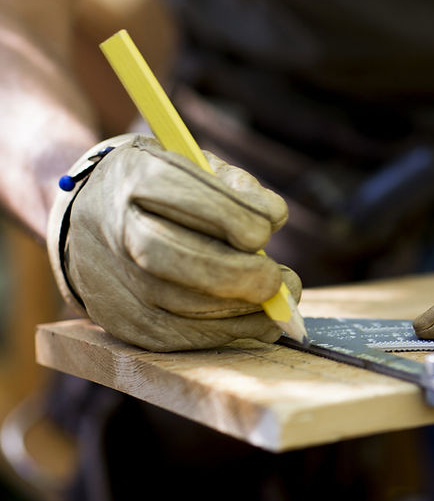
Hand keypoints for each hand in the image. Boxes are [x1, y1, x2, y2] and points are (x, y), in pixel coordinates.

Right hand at [47, 135, 299, 350]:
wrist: (90, 221)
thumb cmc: (161, 192)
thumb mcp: (193, 164)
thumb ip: (234, 184)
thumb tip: (273, 215)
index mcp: (135, 176)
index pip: (185, 195)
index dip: (236, 213)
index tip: (270, 222)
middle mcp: (116, 228)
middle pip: (175, 257)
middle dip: (238, 272)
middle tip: (277, 279)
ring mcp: (114, 279)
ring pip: (181, 305)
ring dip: (242, 308)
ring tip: (277, 299)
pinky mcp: (121, 320)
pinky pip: (179, 336)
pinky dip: (227, 331)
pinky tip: (257, 320)